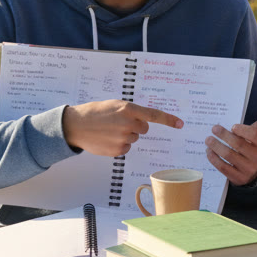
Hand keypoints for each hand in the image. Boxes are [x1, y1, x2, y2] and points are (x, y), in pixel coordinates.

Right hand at [61, 100, 182, 157]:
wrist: (76, 125)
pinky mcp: (118, 150)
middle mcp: (128, 124)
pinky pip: (126, 148)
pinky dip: (119, 145)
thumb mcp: (114, 105)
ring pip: (134, 139)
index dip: (168, 120)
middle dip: (135, 126)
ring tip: (109, 131)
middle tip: (119, 123)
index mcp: (128, 109)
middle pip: (143, 129)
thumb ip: (130, 111)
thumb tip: (143, 121)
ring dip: (125, 135)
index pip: (154, 115)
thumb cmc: (96, 113)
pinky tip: (107, 139)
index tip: (180, 124)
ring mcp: (123, 138)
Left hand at [206, 102, 256, 186]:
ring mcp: (249, 170)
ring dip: (216, 147)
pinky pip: (224, 168)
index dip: (243, 130)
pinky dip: (214, 159)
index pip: (255, 135)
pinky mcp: (239, 178)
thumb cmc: (254, 145)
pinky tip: (209, 152)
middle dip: (224, 135)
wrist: (255, 170)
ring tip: (208, 140)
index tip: (232, 126)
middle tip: (214, 128)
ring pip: (229, 156)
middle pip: (239, 145)